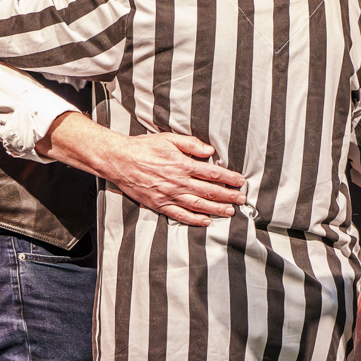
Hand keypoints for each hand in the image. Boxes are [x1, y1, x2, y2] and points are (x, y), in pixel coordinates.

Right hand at [106, 130, 247, 224]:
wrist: (119, 160)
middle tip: (241, 199)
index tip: (240, 181)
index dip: (228, 178)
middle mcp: (178, 182)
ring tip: (230, 212)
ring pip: (198, 205)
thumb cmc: (144, 148)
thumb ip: (191, 144)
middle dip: (228, 196)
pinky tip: (205, 221)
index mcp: (182, 165)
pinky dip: (194, 219)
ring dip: (216, 209)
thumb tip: (210, 151)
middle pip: (209, 191)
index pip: (212, 174)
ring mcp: (169, 195)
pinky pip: (180, 215)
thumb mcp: (168, 139)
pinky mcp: (159, 204)